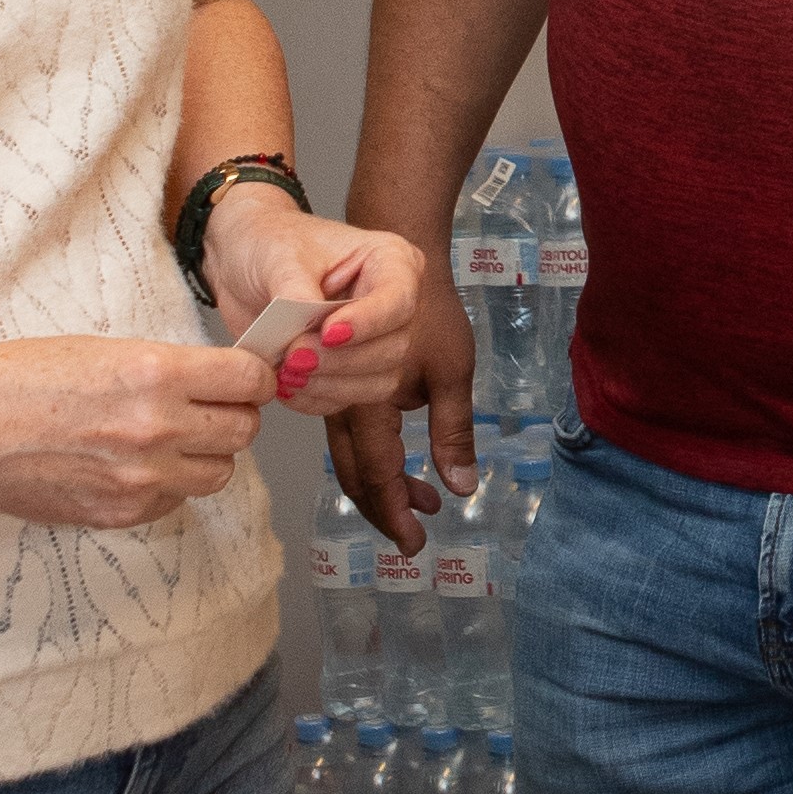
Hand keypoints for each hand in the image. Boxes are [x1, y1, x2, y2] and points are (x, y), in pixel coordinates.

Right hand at [0, 335, 269, 528]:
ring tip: (171, 437)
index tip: (243, 376)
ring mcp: (142, 479)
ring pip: (219, 472)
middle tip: (211, 406)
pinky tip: (134, 465)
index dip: (251, 376)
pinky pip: (176, 501)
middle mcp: (157, 428)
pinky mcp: (121, 513)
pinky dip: (169, 485)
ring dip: (207, 454)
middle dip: (234, 414)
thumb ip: (165, 368)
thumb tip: (215, 379)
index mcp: (154, 373)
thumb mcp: (101, 349)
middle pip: (244, 430)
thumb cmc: (15, 380)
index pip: (249, 379)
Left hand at [203, 200, 426, 420]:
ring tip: (287, 371)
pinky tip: (287, 384)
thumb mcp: (279, 256)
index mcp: (390, 261)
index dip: (367, 322)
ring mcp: (374, 341)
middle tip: (294, 355)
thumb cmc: (268, 241)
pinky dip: (315, 398)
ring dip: (330, 385)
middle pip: (393, 349)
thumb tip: (310, 326)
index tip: (328, 332)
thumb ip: (298, 292)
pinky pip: (347, 400)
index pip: (398, 301)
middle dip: (341, 360)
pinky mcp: (351, 370)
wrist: (239, 261)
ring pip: (377, 382)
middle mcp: (390, 304)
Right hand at [330, 242, 477, 555]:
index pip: (378, 475)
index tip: (414, 544)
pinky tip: (397, 460)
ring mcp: (331, 392)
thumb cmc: (423, 305)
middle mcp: (340, 405)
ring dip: (381, 483)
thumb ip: (452, 429)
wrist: (380, 249)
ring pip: (350, 454)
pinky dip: (372, 453)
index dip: (394, 514)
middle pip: (356, 473)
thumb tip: (460, 486)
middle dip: (386, 507)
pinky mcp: (333, 380)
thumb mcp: (450, 367)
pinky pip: (347, 430)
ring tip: (419, 502)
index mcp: (367, 405)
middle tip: (415, 533)